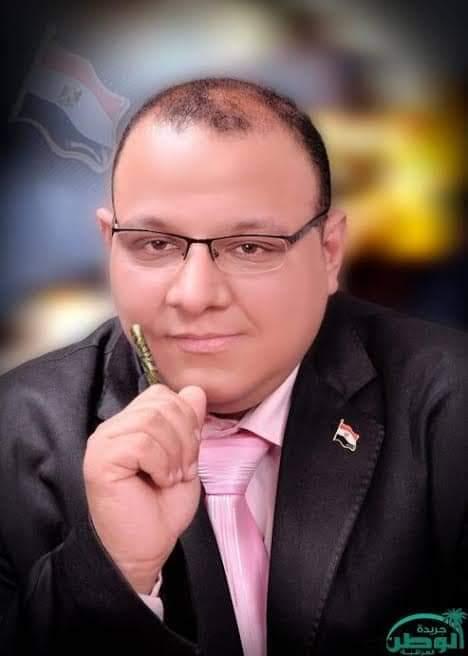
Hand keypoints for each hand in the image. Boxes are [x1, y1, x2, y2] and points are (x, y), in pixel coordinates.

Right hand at [83, 384, 205, 593]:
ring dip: (175, 453)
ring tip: (171, 477)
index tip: (190, 454)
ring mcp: (104, 442)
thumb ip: (189, 424)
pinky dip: (161, 463)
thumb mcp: (186, 458)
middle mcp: (113, 428)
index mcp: (131, 424)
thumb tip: (195, 391)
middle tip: (182, 469)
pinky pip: (142, 443)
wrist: (144, 549)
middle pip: (160, 402)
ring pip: (152, 421)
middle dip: (185, 436)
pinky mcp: (100, 459)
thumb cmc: (161, 509)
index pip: (161, 394)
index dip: (185, 418)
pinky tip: (159, 481)